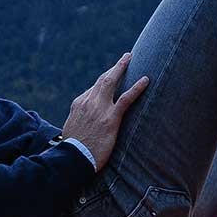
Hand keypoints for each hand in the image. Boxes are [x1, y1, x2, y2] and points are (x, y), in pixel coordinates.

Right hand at [60, 52, 149, 173]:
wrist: (73, 158)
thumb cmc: (73, 150)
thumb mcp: (71, 130)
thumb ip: (80, 121)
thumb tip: (86, 122)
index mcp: (79, 104)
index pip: (94, 89)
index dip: (105, 82)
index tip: (114, 77)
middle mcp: (88, 102)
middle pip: (103, 79)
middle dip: (115, 67)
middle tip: (126, 57)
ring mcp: (99, 109)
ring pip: (111, 82)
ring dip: (122, 68)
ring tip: (130, 58)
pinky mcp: (110, 118)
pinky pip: (126, 98)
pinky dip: (136, 88)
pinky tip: (145, 80)